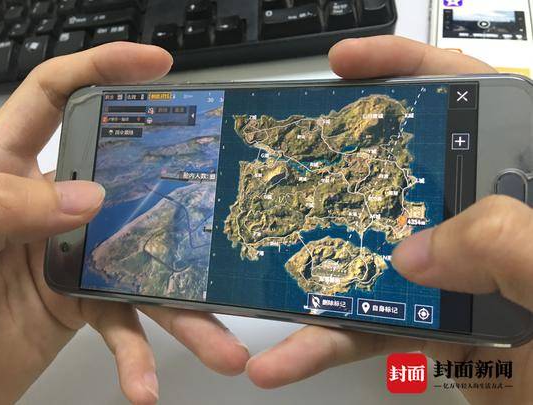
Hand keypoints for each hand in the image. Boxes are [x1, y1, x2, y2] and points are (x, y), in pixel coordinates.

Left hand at [0, 43, 248, 404]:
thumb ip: (6, 206)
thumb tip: (89, 196)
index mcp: (9, 167)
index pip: (57, 97)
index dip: (104, 69)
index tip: (158, 66)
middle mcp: (50, 205)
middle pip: (130, 185)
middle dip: (179, 195)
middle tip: (220, 202)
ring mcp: (71, 254)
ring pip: (143, 268)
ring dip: (182, 312)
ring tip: (220, 341)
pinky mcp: (79, 303)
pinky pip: (122, 324)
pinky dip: (136, 358)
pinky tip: (145, 386)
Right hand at [246, 36, 532, 404]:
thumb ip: (507, 242)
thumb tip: (417, 252)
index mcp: (521, 177)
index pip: (467, 93)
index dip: (403, 68)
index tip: (345, 65)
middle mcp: (484, 215)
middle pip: (400, 169)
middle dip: (339, 163)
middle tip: (292, 161)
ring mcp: (454, 269)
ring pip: (371, 252)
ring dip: (314, 268)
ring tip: (263, 269)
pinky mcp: (434, 319)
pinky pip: (370, 323)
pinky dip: (326, 340)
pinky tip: (289, 354)